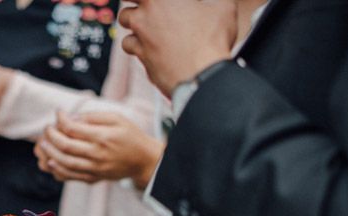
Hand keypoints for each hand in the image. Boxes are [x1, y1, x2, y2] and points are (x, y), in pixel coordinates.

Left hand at [35, 111, 163, 186]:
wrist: (142, 161)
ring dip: (50, 154)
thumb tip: (71, 118)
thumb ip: (93, 117)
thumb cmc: (130, 135)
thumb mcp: (116, 118)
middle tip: (47, 129)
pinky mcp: (93, 178)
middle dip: (51, 136)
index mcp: (103, 137)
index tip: (58, 113)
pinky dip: (57, 170)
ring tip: (43, 145)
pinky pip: (70, 177)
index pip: (74, 128)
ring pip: (65, 163)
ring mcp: (94, 169)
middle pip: (66, 147)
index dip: (61, 119)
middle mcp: (97, 154)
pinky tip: (51, 162)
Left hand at [118, 0, 237, 96]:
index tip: (148, 1)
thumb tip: (211, 2)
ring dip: (134, 29)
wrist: (202, 76)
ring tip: (148, 30)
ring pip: (125, 31)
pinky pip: (132, 49)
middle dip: (133, 9)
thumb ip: (213, 0)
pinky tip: (150, 48)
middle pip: (124, 9)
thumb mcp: (222, 7)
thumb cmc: (212, 40)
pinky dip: (138, 48)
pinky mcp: (142, 60)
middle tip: (145, 12)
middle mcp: (144, 18)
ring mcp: (141, 40)